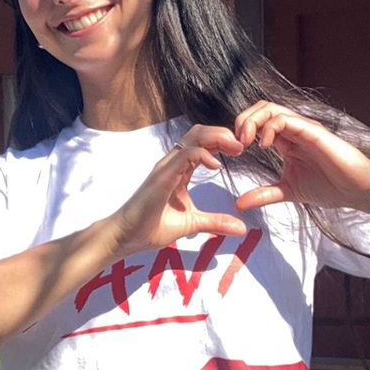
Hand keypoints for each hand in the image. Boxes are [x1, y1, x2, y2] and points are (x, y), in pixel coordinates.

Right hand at [106, 124, 249, 255]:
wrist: (126, 236)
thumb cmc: (152, 226)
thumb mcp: (193, 224)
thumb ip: (216, 222)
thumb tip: (241, 228)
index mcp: (179, 169)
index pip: (202, 143)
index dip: (223, 141)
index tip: (240, 151)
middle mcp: (172, 163)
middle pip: (200, 132)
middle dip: (223, 134)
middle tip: (242, 145)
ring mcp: (166, 167)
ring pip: (194, 137)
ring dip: (218, 138)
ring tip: (236, 148)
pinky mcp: (162, 175)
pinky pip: (185, 155)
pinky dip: (204, 155)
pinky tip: (217, 166)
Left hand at [231, 101, 369, 211]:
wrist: (356, 190)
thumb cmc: (329, 186)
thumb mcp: (288, 191)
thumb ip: (264, 195)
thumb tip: (239, 204)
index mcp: (286, 140)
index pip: (257, 122)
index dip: (241, 131)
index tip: (234, 151)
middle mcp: (293, 130)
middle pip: (260, 109)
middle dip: (243, 121)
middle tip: (236, 143)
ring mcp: (303, 128)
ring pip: (271, 109)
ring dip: (252, 121)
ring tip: (246, 142)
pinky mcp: (313, 131)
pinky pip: (287, 120)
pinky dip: (270, 128)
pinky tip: (265, 145)